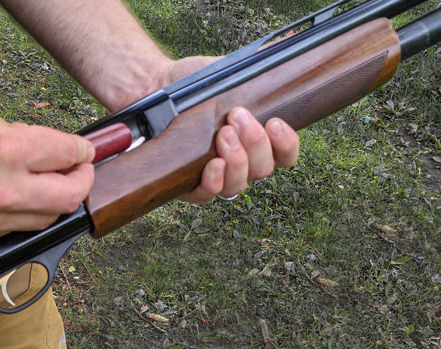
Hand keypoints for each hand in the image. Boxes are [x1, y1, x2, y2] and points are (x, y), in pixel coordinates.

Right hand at [0, 100, 94, 241]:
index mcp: (5, 150)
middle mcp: (2, 190)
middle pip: (69, 197)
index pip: (67, 154)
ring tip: (55, 183)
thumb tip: (50, 150)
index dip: (83, 151)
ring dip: (58, 201)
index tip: (85, 150)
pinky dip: (29, 212)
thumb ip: (21, 138)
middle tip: (81, 170)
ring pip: (47, 219)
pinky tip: (23, 196)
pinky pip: (18, 227)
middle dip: (83, 181)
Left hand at [156, 57, 299, 203]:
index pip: (283, 155)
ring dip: (236, 160)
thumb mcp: (227, 77)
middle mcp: (238, 163)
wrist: (154, 88)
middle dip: (254, 143)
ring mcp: (214, 177)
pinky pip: (207, 195)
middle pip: (262, 169)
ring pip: (238, 185)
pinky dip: (214, 181)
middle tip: (237, 117)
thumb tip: (280, 61)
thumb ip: (255, 79)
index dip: (286, 145)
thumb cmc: (191, 86)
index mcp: (254, 141)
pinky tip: (212, 164)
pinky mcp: (188, 185)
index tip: (275, 123)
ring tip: (223, 134)